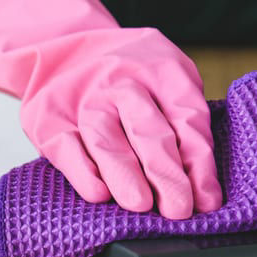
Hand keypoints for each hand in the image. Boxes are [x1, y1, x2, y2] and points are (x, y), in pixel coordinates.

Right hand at [0, 0, 221, 217]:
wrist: (63, 46)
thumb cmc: (130, 74)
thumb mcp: (168, 77)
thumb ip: (186, 121)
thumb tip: (202, 187)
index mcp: (162, 71)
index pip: (187, 120)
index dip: (198, 165)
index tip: (206, 202)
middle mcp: (122, 81)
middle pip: (148, 130)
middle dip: (166, 175)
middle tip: (178, 210)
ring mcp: (84, 99)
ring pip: (106, 139)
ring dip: (125, 175)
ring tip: (141, 205)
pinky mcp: (50, 119)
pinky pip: (67, 146)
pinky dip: (83, 171)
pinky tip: (99, 194)